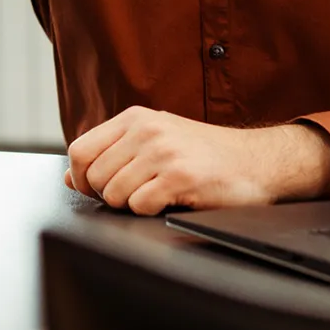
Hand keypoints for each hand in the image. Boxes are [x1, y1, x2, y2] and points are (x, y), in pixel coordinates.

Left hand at [63, 106, 329, 215]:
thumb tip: (70, 178)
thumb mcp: (154, 142)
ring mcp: (163, 151)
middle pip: (95, 176)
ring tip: (155, 196)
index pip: (80, 149)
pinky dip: (149, 211)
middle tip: (135, 195)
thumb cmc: (203, 154)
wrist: (259, 160)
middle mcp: (145, 130)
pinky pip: (139, 205)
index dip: (82, 177)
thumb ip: (112, 155)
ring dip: (130, 204)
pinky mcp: (180, 176)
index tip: (95, 190)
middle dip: (108, 195)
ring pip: (114, 193)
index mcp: (134, 118)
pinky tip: (169, 201)